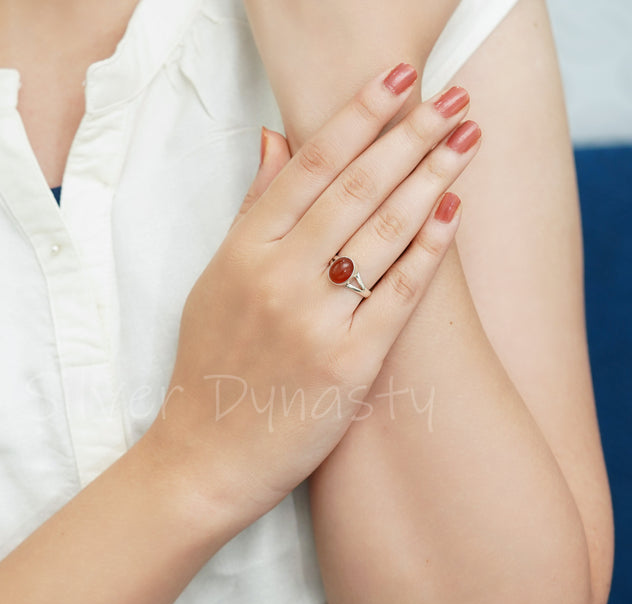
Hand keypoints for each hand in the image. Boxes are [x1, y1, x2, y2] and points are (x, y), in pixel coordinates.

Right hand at [144, 64, 480, 533]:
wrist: (204, 455)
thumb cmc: (208, 368)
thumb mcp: (216, 281)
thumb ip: (252, 212)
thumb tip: (276, 140)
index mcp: (241, 252)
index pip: (309, 167)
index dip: (357, 117)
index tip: (396, 82)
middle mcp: (276, 278)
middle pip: (354, 188)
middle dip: (409, 136)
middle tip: (451, 101)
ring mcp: (312, 322)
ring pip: (381, 234)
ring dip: (430, 181)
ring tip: (465, 143)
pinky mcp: (345, 365)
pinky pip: (397, 296)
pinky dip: (428, 252)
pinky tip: (452, 214)